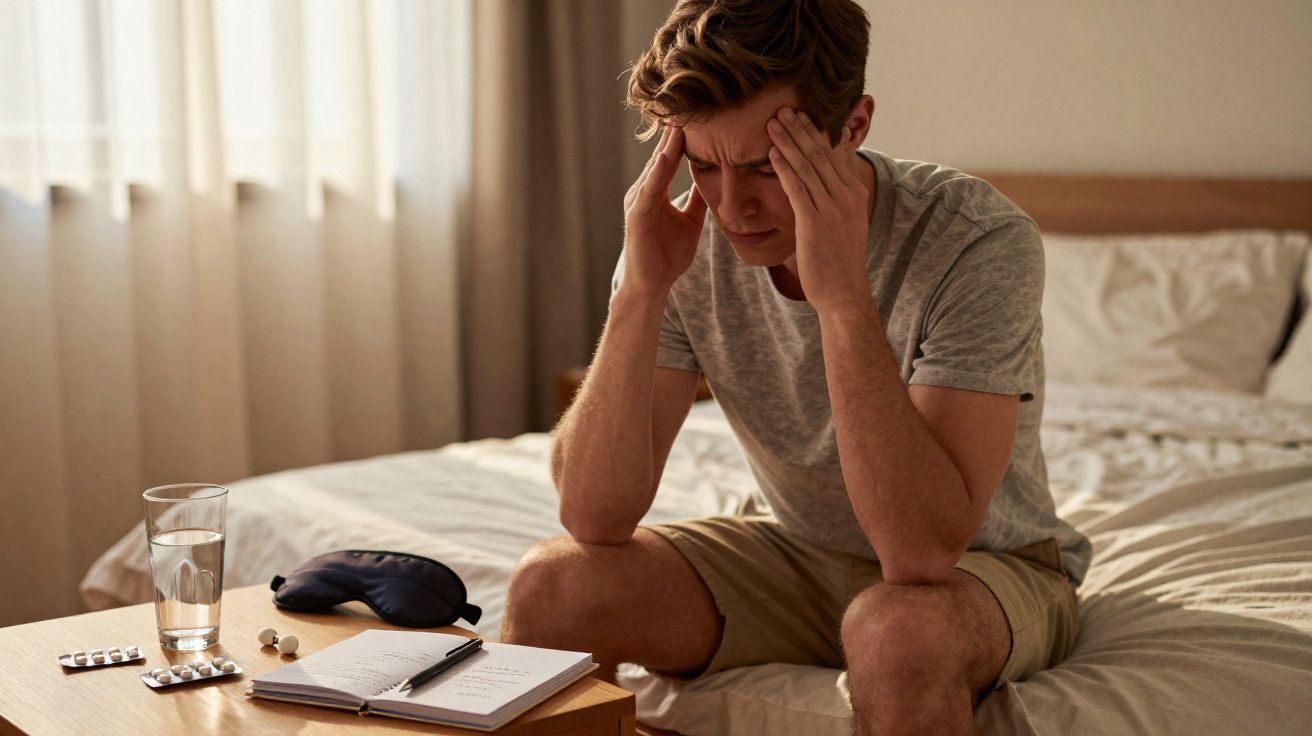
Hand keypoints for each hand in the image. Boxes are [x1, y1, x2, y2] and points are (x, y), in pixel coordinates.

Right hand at [621, 124, 708, 300]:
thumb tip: (714, 180)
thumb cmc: (667, 255)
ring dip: (666, 146)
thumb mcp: (691, 221)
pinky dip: (657, 172)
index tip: (699, 114)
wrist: (652, 285)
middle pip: (661, 156)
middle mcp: (644, 191)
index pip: (671, 158)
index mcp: (656, 191)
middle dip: (673, 132)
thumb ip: (698, 200)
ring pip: (654, 168)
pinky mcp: (636, 217)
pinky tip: (668, 156)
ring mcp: (638, 203)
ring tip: (679, 123)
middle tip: (685, 103)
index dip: (684, 137)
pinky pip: (649, 190)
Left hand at [767, 109, 871, 314]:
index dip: (815, 132)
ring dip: (788, 142)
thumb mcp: (845, 223)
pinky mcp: (815, 223)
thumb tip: (822, 182)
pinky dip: (784, 169)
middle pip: (820, 154)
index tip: (801, 115)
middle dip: (800, 129)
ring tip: (772, 123)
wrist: (844, 292)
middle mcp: (847, 196)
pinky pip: (797, 189)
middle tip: (782, 109)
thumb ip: (836, 199)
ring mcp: (832, 209)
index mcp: (854, 193)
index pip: (833, 154)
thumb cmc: (839, 260)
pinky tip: (772, 154)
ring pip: (807, 167)